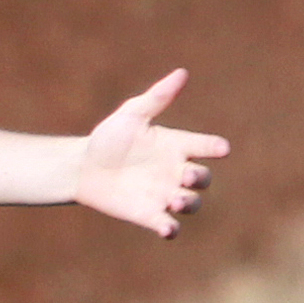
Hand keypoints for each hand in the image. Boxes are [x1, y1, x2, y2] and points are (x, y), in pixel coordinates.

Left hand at [74, 70, 227, 236]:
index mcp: (176, 145)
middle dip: (199, 178)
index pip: (205, 146)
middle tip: (185, 174)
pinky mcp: (148, 214)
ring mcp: (164, 194)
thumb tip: (182, 73)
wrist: (82, 166)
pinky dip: (171, 229)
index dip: (215, 147)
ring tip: (175, 200)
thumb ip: (157, 98)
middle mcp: (174, 171)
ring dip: (189, 204)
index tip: (221, 148)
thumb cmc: (108, 137)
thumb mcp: (132, 115)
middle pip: (202, 179)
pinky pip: (168, 226)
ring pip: (191, 204)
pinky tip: (167, 228)